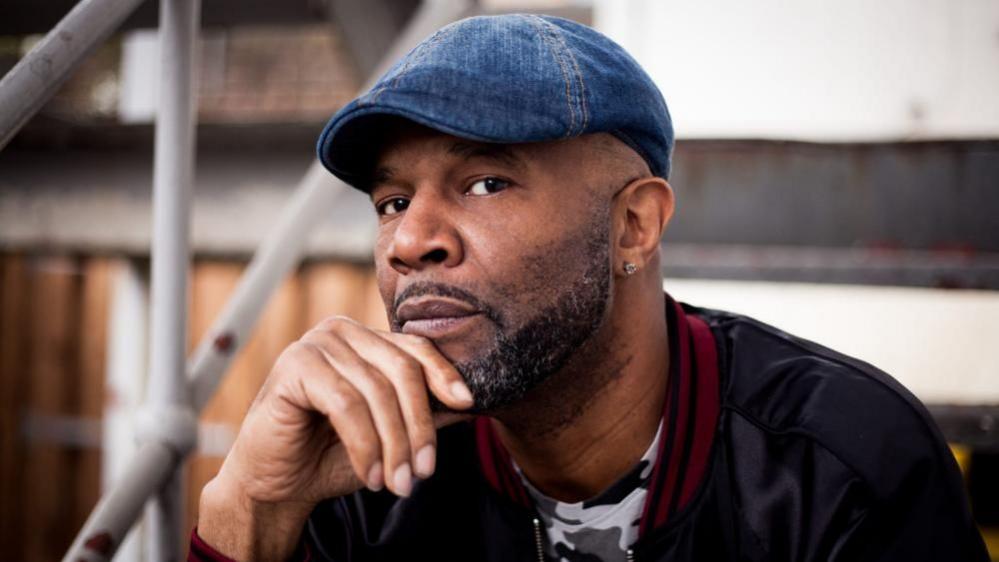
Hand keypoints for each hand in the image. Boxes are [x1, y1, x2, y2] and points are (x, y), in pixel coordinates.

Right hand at [198, 316, 473, 558]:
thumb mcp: (390, 433)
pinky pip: (346, 404)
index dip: (445, 376)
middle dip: (419, 426)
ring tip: (399, 484)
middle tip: (425, 471)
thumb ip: (425, 413)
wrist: (278, 483)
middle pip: (402, 370)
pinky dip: (365, 445)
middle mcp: (342, 331)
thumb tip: (473, 403)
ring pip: (376, 391)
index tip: (468, 405)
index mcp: (366, 338)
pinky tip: (371, 475)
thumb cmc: (333, 454)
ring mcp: (316, 343)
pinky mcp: (294, 366)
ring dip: (393, 445)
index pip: (416, 350)